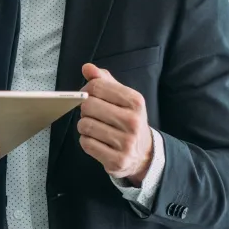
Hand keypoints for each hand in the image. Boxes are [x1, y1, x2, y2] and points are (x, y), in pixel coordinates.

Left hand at [78, 64, 152, 185]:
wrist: (144, 154)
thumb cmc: (128, 120)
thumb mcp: (122, 98)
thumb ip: (104, 80)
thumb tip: (87, 68)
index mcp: (135, 101)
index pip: (97, 86)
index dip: (87, 89)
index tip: (89, 95)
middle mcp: (133, 122)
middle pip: (88, 105)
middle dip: (85, 109)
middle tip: (92, 114)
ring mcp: (126, 143)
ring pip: (84, 125)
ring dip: (84, 125)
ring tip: (95, 127)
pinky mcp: (116, 160)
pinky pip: (86, 144)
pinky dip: (86, 141)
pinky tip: (97, 141)